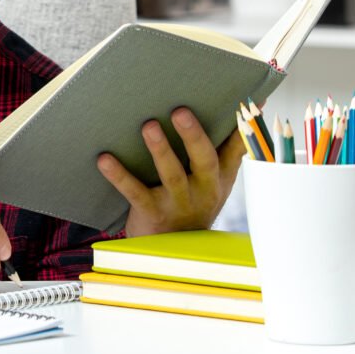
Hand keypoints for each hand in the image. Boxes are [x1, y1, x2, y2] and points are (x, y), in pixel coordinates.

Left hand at [96, 106, 244, 236]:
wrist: (176, 250)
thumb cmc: (195, 202)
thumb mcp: (217, 180)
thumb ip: (226, 148)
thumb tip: (250, 108)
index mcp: (220, 177)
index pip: (237, 151)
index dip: (244, 129)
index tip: (249, 103)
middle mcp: (204, 190)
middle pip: (204, 161)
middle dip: (193, 136)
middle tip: (180, 111)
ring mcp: (179, 203)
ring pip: (171, 175)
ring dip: (160, 150)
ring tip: (148, 126)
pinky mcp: (153, 213)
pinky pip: (135, 192)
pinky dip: (119, 175)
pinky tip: (104, 159)